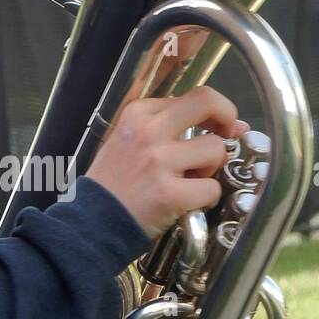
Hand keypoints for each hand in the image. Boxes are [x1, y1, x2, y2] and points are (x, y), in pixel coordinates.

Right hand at [86, 84, 250, 241]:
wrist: (90, 222)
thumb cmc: (113, 184)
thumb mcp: (128, 140)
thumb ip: (169, 128)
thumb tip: (227, 125)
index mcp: (137, 114)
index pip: (191, 97)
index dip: (214, 112)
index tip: (218, 127)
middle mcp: (148, 132)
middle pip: (207, 101)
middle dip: (227, 116)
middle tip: (228, 135)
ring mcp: (159, 162)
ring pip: (215, 149)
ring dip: (210, 168)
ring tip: (190, 180)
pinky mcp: (170, 194)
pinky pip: (211, 189)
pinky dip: (207, 199)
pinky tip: (188, 203)